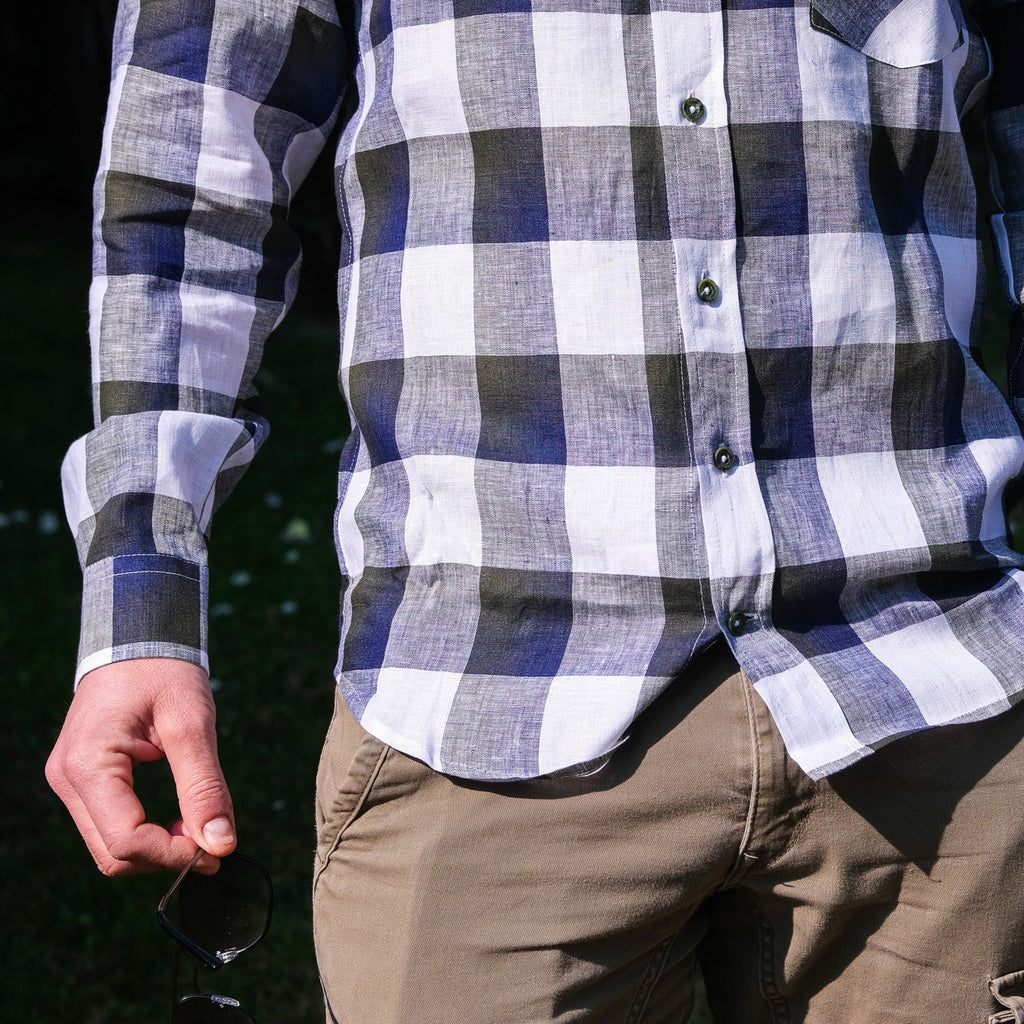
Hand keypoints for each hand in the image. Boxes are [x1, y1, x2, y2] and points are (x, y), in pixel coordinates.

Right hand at [46, 658, 235, 876]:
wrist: (138, 636)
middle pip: (113, 853)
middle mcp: (67, 778)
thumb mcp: (192, 723)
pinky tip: (180, 816)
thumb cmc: (164, 670)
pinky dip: (146, 831)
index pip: (126, 841)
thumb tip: (221, 844)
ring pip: (109, 845)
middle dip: (166, 856)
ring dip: (157, 847)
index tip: (218, 851)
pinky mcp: (81, 779)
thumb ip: (204, 786)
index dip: (174, 854)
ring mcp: (69, 780)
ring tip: (200, 824)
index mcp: (87, 764)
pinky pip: (110, 824)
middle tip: (215, 839)